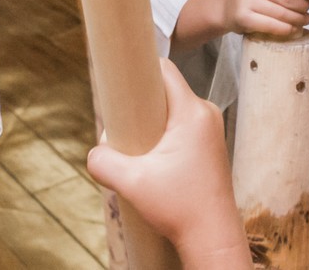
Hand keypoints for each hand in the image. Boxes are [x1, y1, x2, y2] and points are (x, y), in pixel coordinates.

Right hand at [87, 60, 248, 265]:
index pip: (164, 70)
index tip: (119, 79)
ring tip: (135, 145)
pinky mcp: (209, 146)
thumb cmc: (181, 209)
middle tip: (122, 121)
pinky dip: (163, 133)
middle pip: (166, 89)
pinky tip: (150, 156)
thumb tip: (95, 152)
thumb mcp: (131, 183)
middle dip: (140, 101)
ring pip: (172, 108)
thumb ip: (103, 162)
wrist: (213, 238)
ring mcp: (210, 130)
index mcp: (192, 113)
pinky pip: (181, 124)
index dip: (139, 69)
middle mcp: (205, 115)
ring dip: (151, 120)